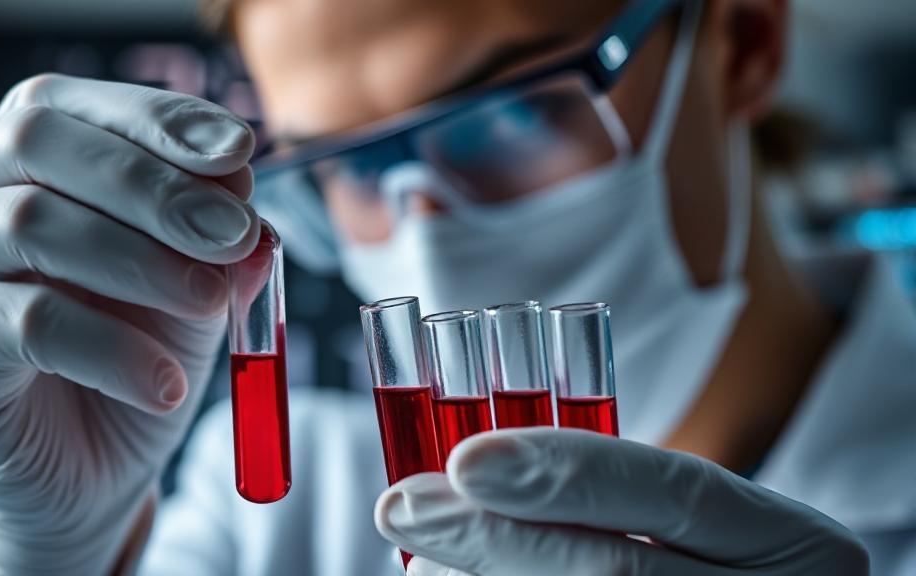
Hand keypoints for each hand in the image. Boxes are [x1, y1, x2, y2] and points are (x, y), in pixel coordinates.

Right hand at [0, 74, 257, 574]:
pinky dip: (113, 351)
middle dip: (153, 185)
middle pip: (41, 142)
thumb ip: (219, 247)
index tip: (240, 151)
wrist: (85, 469)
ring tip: (210, 305)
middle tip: (233, 236)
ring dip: (140, 261)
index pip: (86, 104)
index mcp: (38, 158)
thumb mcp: (198, 293)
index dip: (163, 120)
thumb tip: (248, 201)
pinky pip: (24, 324)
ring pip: (27, 224)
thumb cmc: (138, 356)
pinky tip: (166, 385)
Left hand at [375, 428, 868, 574]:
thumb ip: (610, 492)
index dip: (571, 471)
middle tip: (405, 506)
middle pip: (619, 570)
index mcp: (796, 545)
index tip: (466, 458)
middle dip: (497, 537)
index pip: (682, 492)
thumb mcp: (692, 523)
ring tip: (423, 558)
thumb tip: (469, 466)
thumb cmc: (703, 567)